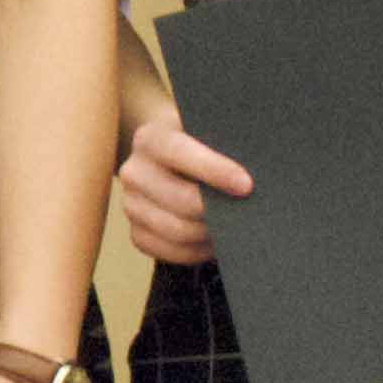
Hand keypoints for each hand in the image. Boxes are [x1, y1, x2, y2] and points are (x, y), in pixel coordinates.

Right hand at [114, 95, 250, 265]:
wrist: (173, 159)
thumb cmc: (202, 144)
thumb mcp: (208, 131)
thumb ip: (224, 145)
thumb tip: (250, 177)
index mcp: (150, 139)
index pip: (178, 152)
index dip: (213, 169)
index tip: (246, 185)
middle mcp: (134, 172)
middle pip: (179, 200)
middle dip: (218, 211)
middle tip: (248, 213)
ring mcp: (131, 205)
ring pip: (176, 231)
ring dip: (211, 233)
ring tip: (236, 227)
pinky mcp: (137, 232)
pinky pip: (170, 251)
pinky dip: (198, 250)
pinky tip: (215, 240)